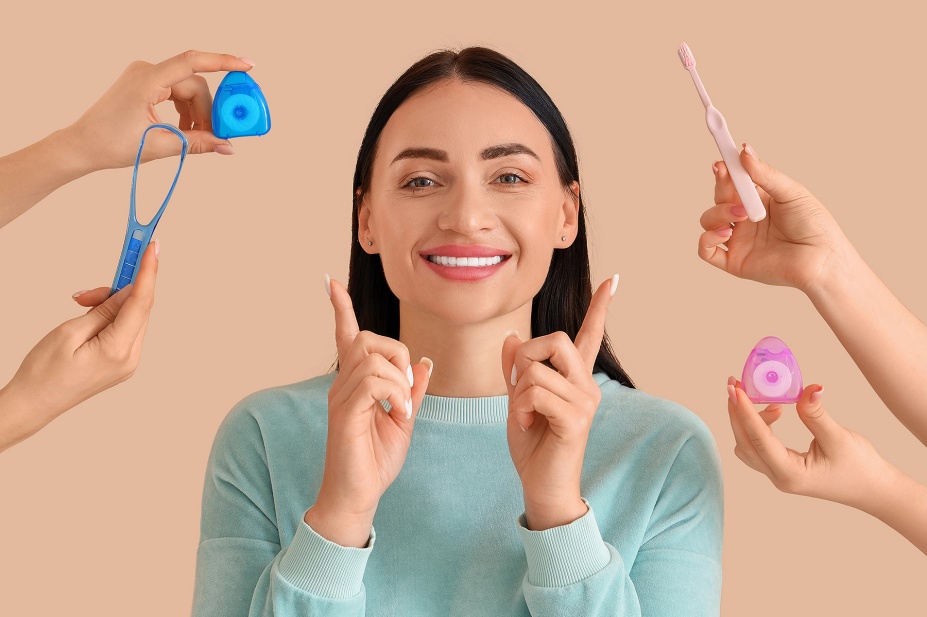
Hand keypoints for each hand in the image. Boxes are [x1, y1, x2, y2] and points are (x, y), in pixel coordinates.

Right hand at [0, 241, 158, 452]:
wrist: (33, 403)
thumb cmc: (43, 372)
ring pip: (131, 318)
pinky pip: (125, 329)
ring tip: (80, 305)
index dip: (148, 272)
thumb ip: (103, 310)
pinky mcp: (121, 363)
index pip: (141, 302)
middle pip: (138, 309)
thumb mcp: (70, 332)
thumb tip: (126, 292)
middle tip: (88, 289)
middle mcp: (131, 359)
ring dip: (110, 303)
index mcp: (119, 351)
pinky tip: (91, 314)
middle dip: (117, 289)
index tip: (153, 247)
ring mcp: (128, 363)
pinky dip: (111, 315)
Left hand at [67, 50, 254, 171]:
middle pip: (194, 85)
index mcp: (147, 80)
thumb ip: (198, 143)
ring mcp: (146, 77)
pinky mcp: (146, 85)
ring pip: (188, 90)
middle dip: (208, 111)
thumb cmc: (111, 144)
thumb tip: (228, 146)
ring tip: (198, 138)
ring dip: (198, 114)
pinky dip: (187, 112)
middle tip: (216, 136)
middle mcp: (147, 71)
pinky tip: (187, 131)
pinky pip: (177, 93)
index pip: (192, 62)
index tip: (247, 66)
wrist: (82, 146)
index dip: (222, 61)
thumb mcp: (161, 146)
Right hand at [304, 277, 431, 546]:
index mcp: (355, 384)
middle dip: (397, 353)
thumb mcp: (402, 420)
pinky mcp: (345, 413)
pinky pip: (372, 382)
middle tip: (407, 388)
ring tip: (402, 410)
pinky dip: (395, 394)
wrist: (358, 496)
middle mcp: (342, 385)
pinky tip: (398, 415)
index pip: (346, 337)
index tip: (331, 283)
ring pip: (372, 360)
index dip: (340, 309)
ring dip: (399, 381)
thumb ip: (411, 391)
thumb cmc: (375, 461)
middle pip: (368, 339)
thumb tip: (424, 363)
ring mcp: (341, 398)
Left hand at [502, 276, 616, 529]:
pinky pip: (535, 392)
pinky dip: (521, 408)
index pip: (590, 335)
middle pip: (555, 339)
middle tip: (518, 388)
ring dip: (518, 392)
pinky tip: (528, 425)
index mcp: (576, 379)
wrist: (542, 486)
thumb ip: (516, 370)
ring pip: (537, 369)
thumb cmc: (533, 447)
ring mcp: (586, 401)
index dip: (600, 306)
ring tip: (525, 416)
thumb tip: (512, 336)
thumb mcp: (518, 401)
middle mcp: (588, 385)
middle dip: (525, 358)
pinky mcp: (577, 418)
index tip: (614, 279)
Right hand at [697, 145, 851, 294]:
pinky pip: (706, 250)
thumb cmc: (815, 226)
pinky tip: (726, 232)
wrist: (822, 259)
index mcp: (759, 201)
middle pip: (718, 199)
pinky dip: (707, 239)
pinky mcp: (734, 262)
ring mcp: (738, 241)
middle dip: (721, 188)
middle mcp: (745, 220)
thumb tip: (744, 152)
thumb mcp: (791, 192)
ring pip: (709, 221)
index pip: (733, 183)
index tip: (722, 161)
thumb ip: (764, 174)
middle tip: (728, 179)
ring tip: (742, 215)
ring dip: (718, 212)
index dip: (725, 172)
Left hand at [726, 377, 891, 509]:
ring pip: (748, 445)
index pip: (758, 439)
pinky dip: (758, 426)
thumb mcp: (839, 438)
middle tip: (735, 384)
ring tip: (765, 398)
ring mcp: (777, 474)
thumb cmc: (859, 467)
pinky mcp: (781, 467)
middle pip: (744, 443)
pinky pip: (758, 445)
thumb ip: (816, 414)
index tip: (736, 389)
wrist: (873, 489)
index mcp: (789, 474)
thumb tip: (808, 388)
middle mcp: (778, 476)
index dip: (745, 412)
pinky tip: (775, 411)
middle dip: (736, 413)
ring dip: (747, 420)